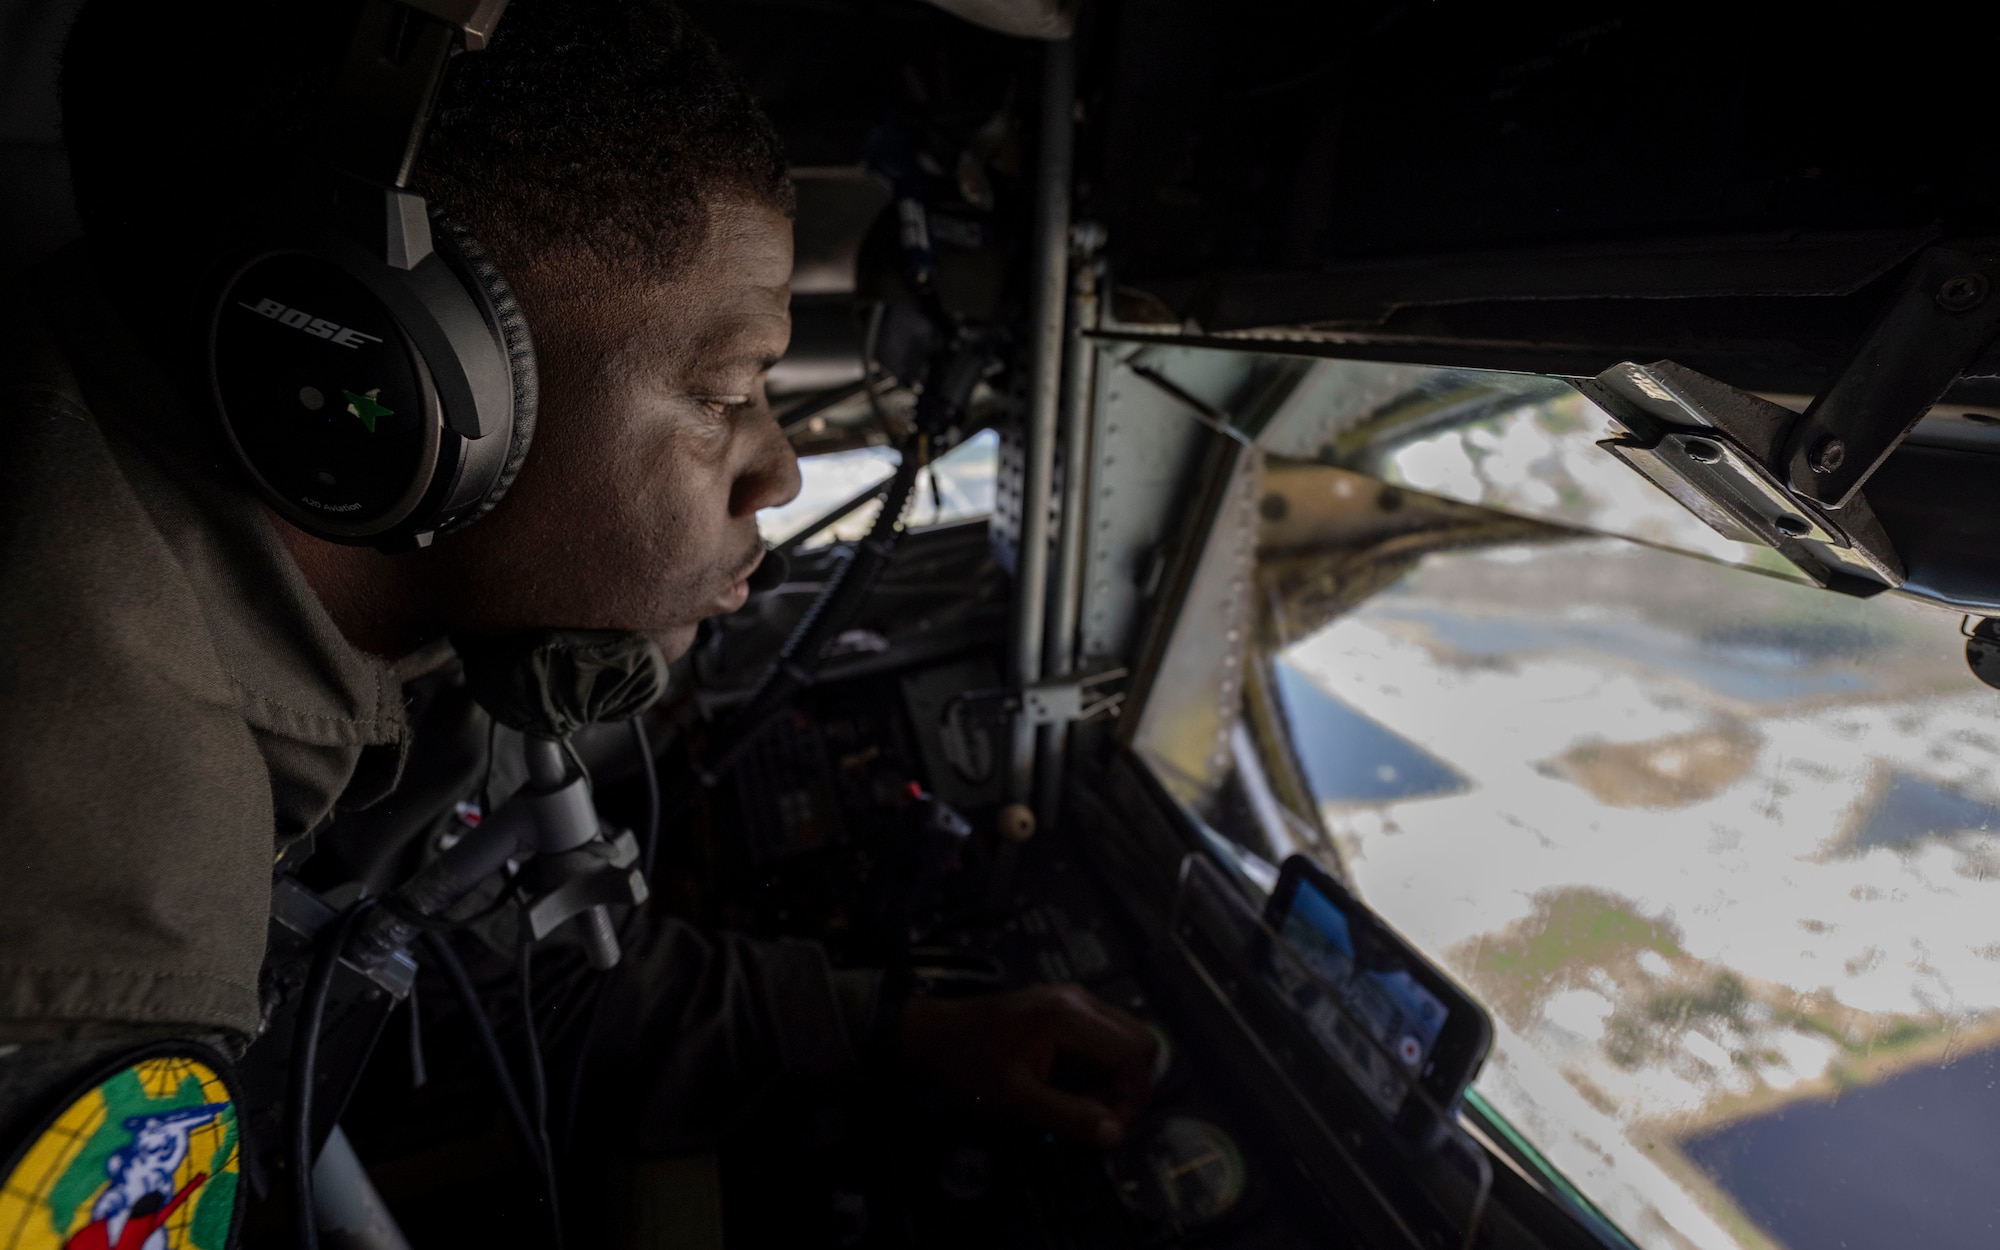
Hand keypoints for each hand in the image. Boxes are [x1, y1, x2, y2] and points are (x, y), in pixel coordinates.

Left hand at [898, 983, 1156, 1147]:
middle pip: (1138, 1043)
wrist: (932, 1038)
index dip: (1132, 1098)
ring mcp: (1071, 1005)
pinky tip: (1065, 1090)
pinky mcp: (1063, 1016)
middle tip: (1097, 1118)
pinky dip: (1094, 1073)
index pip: (1134, 1052)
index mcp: (1068, 1016)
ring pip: (1122, 1045)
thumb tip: (1113, 1135)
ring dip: (1109, 1083)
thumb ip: (1069, 1118)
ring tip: (1074, 1106)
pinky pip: (1100, 1045)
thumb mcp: (1016, 1100)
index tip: (1110, 1129)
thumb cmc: (965, 1061)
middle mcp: (1077, 1002)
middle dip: (1126, 1088)